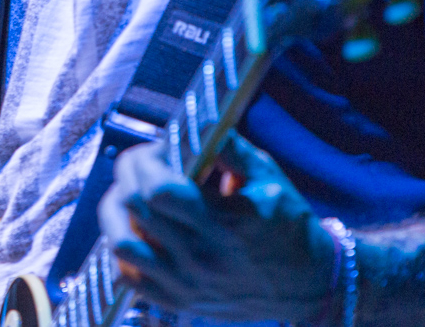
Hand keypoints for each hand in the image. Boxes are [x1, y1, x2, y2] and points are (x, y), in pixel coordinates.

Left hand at [98, 133, 336, 323]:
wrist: (307, 285)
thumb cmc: (289, 225)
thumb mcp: (269, 176)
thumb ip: (227, 146)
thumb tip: (189, 123)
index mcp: (224, 224)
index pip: (158, 189)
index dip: (147, 160)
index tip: (157, 149)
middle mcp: (201, 258)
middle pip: (133, 207)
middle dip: (128, 172)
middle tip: (141, 163)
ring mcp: (186, 284)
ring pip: (121, 243)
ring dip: (116, 211)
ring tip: (131, 195)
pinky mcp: (178, 301)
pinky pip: (128, 277)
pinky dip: (124, 250)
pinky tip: (138, 231)